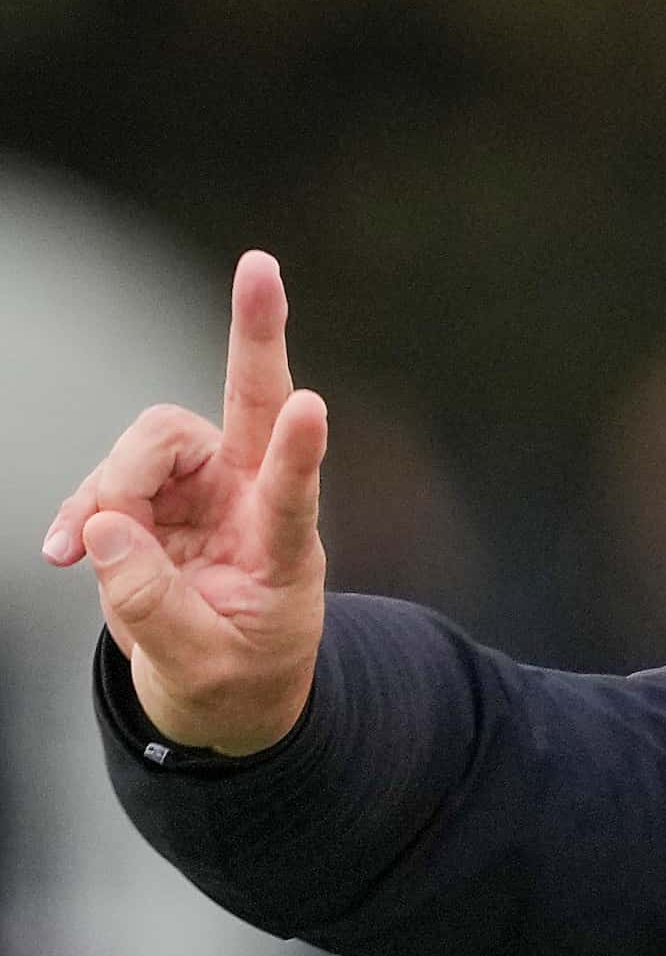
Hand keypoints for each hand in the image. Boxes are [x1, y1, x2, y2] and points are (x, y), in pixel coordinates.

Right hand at [40, 250, 328, 755]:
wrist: (221, 691)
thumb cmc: (233, 680)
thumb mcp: (197, 667)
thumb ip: (150, 605)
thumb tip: (102, 530)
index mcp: (284, 548)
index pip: (295, 493)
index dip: (301, 452)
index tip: (313, 408)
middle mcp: (250, 498)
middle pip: (253, 401)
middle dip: (255, 332)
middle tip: (261, 265)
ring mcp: (204, 488)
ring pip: (150, 441)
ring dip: (111, 486)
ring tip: (87, 553)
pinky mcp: (157, 493)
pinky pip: (107, 477)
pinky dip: (79, 511)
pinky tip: (63, 554)